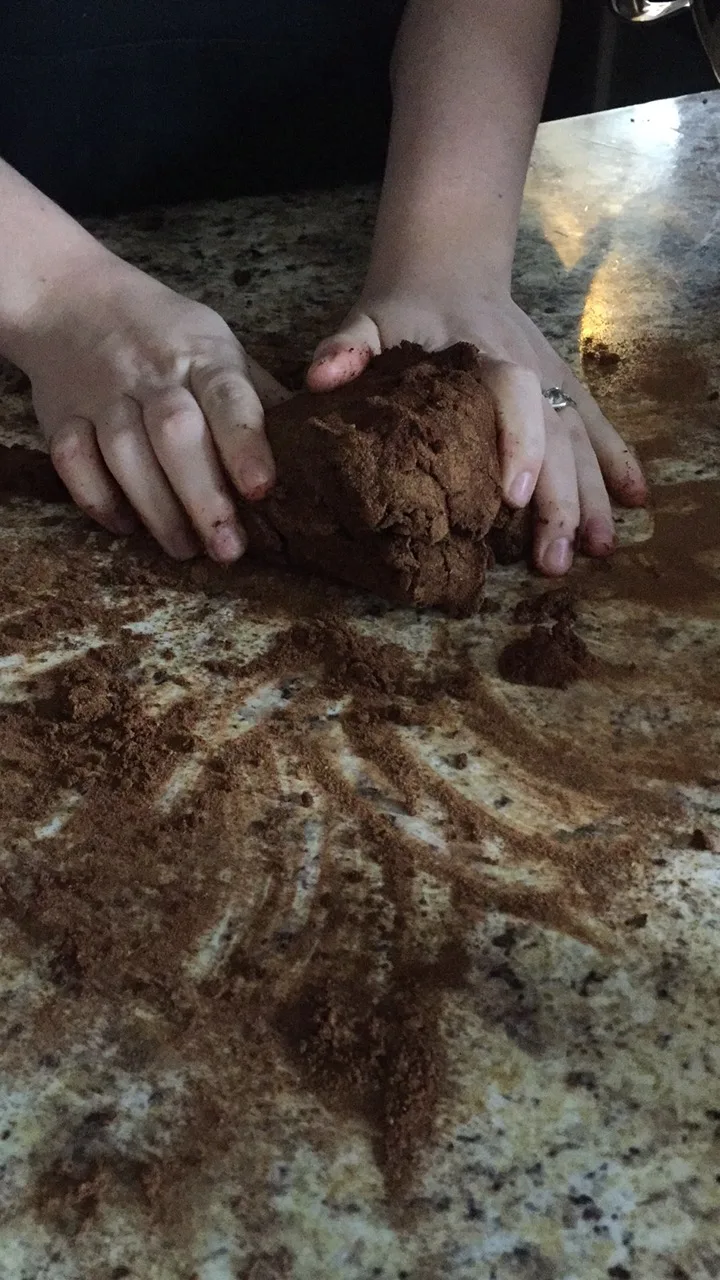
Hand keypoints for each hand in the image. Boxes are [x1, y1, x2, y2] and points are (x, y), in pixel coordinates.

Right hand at [20, 254, 286, 560]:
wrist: (71, 298)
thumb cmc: (164, 335)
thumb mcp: (218, 348)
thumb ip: (257, 397)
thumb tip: (312, 449)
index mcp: (204, 356)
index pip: (229, 399)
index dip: (246, 445)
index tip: (262, 490)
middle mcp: (152, 373)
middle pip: (176, 434)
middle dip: (203, 496)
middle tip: (228, 549)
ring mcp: (102, 393)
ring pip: (125, 453)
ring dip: (156, 508)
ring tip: (185, 549)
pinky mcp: (61, 414)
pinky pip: (71, 460)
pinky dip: (97, 498)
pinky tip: (125, 525)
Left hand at [307, 289, 646, 575]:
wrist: (446, 273)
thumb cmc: (402, 311)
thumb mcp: (367, 321)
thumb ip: (347, 347)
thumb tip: (321, 379)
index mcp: (483, 356)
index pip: (513, 394)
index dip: (518, 442)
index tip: (514, 494)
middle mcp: (530, 370)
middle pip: (556, 435)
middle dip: (562, 499)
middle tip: (554, 559)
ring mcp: (553, 382)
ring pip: (583, 440)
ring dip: (594, 496)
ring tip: (599, 549)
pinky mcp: (563, 391)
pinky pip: (598, 427)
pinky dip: (620, 461)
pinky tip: (637, 501)